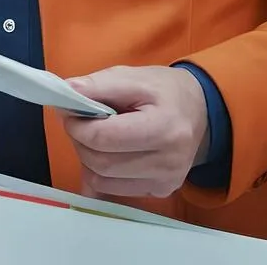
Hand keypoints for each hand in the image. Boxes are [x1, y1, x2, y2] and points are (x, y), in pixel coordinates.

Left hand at [63, 66, 209, 200]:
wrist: (200, 111)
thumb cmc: (162, 90)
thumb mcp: (131, 76)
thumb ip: (97, 85)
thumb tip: (66, 92)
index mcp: (163, 128)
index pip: (104, 138)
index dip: (78, 125)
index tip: (69, 111)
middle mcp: (168, 162)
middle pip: (101, 163)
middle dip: (79, 141)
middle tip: (78, 122)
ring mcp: (166, 182)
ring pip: (102, 181)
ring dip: (86, 158)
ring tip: (93, 135)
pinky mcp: (161, 191)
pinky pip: (113, 190)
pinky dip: (99, 172)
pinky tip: (105, 152)